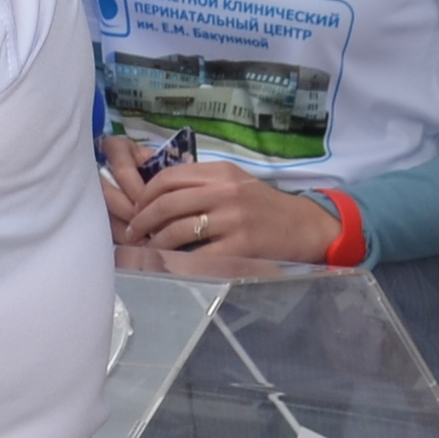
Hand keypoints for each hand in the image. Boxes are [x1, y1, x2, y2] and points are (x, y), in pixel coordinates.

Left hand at [104, 153, 338, 264]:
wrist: (305, 226)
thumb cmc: (265, 207)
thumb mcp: (235, 183)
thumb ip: (201, 184)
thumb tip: (155, 197)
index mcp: (221, 172)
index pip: (168, 177)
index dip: (145, 195)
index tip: (136, 209)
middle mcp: (225, 192)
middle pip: (167, 203)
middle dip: (142, 221)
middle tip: (133, 234)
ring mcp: (233, 219)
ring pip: (177, 230)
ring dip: (156, 243)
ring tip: (149, 251)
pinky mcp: (240, 247)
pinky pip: (198, 256)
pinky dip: (178, 262)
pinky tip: (171, 265)